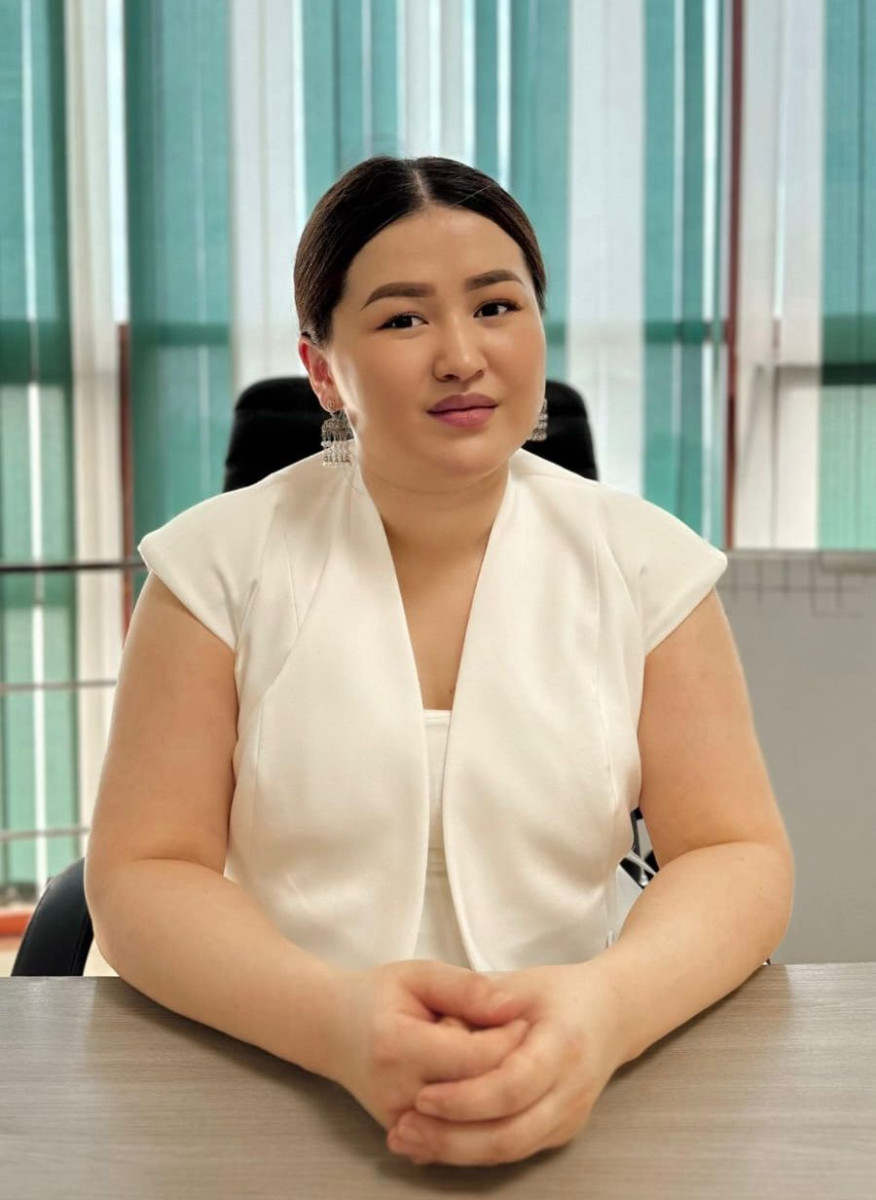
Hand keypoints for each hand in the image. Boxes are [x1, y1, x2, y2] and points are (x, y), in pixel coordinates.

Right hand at [324, 959, 530, 1131]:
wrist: (333, 1031)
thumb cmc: (379, 996)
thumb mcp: (420, 975)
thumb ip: (466, 988)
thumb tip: (512, 1008)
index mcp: (397, 1046)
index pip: (474, 1058)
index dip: (508, 1039)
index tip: (522, 1018)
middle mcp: (395, 1093)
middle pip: (478, 1093)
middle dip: (503, 1064)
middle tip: (509, 1036)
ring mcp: (398, 1122)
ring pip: (472, 1119)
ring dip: (490, 1089)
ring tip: (486, 1057)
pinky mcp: (405, 1138)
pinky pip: (458, 1132)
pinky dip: (475, 1110)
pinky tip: (471, 1080)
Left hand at [387, 962, 625, 1166]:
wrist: (612, 1014)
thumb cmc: (561, 994)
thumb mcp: (521, 984)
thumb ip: (481, 1001)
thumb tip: (440, 1024)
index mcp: (563, 1046)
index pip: (512, 1086)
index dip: (465, 1097)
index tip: (422, 1095)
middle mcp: (572, 1091)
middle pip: (509, 1133)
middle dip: (451, 1137)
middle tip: (403, 1128)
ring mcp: (569, 1118)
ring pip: (509, 1152)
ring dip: (455, 1152)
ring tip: (408, 1139)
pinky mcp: (559, 1132)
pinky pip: (512, 1151)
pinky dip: (471, 1152)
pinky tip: (433, 1142)